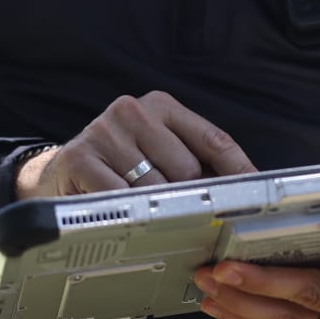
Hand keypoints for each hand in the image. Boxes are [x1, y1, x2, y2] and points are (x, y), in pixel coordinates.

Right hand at [15, 91, 257, 198]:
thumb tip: (246, 187)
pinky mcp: (81, 157)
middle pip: (187, 168)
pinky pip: (121, 198)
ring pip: (155, 187)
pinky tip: (121, 213)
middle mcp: (134, 110)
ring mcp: (106, 131)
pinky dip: (127, 212)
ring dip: (154, 208)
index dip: (239, 169)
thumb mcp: (160, 152)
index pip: (213, 138)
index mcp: (162, 105)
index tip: (259, 191)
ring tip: (142, 209)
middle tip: (179, 212)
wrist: (60, 172)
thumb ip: (197, 163)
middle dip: (187, 196)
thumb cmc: (121, 165)